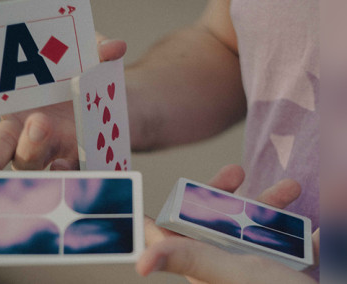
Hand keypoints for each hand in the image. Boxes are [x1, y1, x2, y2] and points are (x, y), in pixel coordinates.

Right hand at [0, 34, 125, 199]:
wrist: (118, 105)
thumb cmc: (85, 78)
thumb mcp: (88, 56)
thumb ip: (94, 48)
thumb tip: (113, 47)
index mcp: (13, 100)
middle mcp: (22, 129)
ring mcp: (48, 148)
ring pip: (27, 162)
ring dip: (29, 148)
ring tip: (40, 125)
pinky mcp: (75, 159)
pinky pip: (66, 172)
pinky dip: (63, 171)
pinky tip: (62, 164)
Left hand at [137, 164, 318, 283]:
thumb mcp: (231, 273)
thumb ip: (190, 259)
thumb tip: (140, 262)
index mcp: (201, 262)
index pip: (165, 234)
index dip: (151, 216)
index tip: (135, 189)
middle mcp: (221, 261)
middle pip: (208, 217)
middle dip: (221, 192)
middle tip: (236, 172)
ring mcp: (251, 262)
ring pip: (248, 221)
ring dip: (269, 201)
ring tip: (291, 187)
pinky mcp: (280, 264)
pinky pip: (282, 234)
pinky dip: (295, 223)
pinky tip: (310, 216)